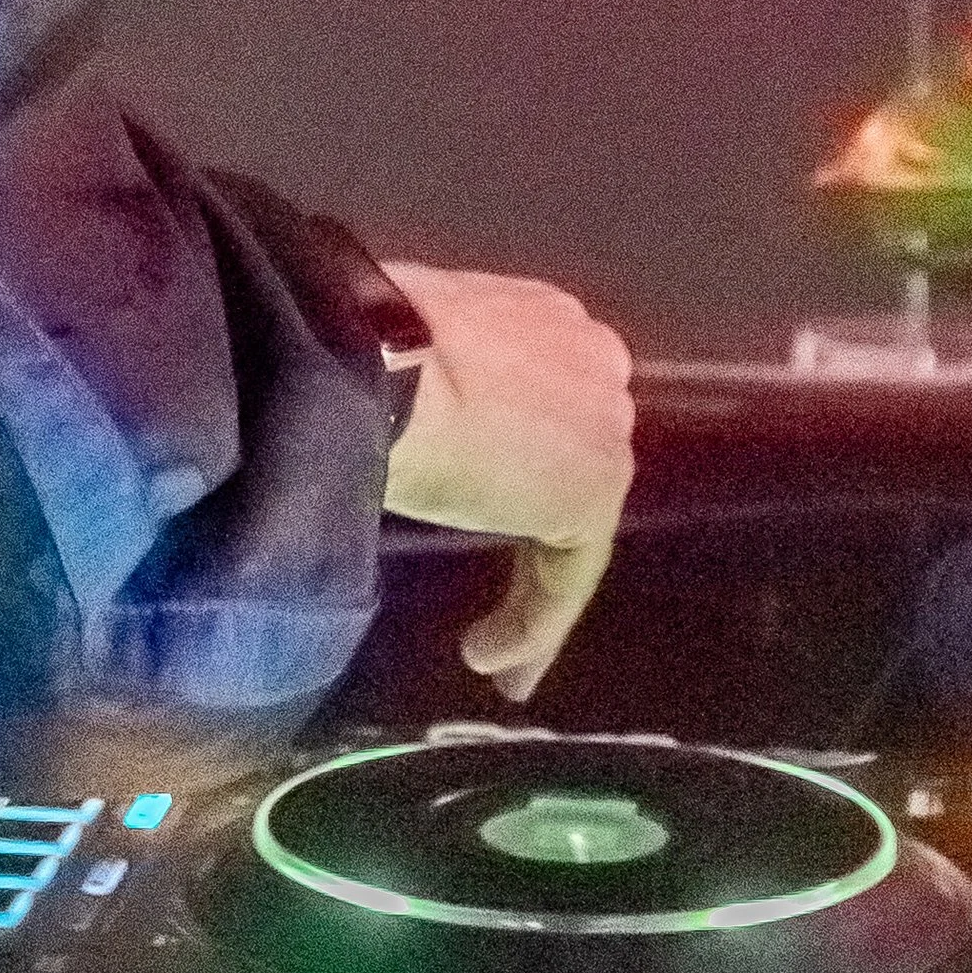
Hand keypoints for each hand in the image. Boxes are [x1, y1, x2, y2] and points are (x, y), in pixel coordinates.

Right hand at [376, 261, 636, 703]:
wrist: (379, 360)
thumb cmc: (367, 339)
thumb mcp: (406, 346)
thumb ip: (432, 372)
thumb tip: (392, 401)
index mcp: (544, 314)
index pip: (546, 396)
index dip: (518, 454)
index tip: (480, 495)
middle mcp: (593, 359)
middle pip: (572, 455)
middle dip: (536, 519)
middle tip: (499, 578)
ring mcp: (603, 425)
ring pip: (572, 523)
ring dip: (533, 591)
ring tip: (491, 651)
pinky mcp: (594, 491)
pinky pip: (567, 574)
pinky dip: (532, 624)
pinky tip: (488, 658)